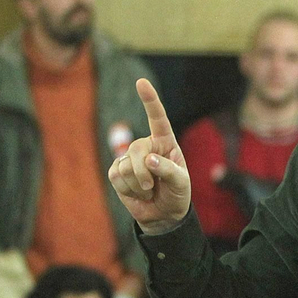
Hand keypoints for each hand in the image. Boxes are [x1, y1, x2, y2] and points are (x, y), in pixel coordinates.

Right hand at [109, 78, 191, 234]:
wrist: (163, 214)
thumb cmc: (176, 193)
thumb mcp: (181, 182)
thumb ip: (168, 170)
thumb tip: (148, 160)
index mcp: (165, 142)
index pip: (157, 118)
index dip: (149, 100)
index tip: (141, 83)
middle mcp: (146, 146)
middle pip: (136, 149)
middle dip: (143, 173)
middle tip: (151, 186)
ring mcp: (128, 158)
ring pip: (125, 166)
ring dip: (138, 185)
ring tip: (148, 190)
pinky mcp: (117, 172)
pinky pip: (117, 177)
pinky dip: (129, 190)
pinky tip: (137, 193)